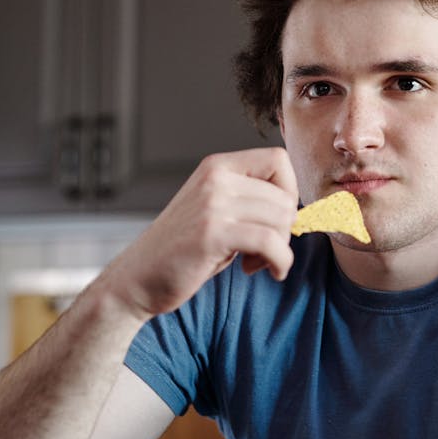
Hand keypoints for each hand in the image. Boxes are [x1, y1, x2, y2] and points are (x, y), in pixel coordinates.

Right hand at [99, 148, 298, 321]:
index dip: (289, 191)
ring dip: (281, 248)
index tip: (275, 220)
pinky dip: (281, 261)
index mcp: (217, 166)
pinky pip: (271, 243)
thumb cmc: (183, 250)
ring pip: (282, 219)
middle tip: (262, 250)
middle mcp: (215, 178)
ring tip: (258, 261)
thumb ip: (251, 201)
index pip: (278, 160)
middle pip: (285, 196)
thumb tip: (301, 210)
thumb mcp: (217, 211)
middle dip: (285, 229)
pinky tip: (268, 271)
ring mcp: (213, 204)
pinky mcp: (212, 234)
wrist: (136, 278)